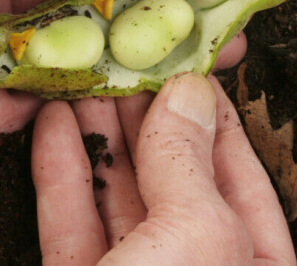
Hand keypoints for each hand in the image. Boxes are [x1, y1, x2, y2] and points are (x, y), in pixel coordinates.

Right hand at [32, 73, 296, 264]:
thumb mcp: (193, 236)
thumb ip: (187, 161)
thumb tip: (188, 93)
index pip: (243, 177)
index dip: (214, 116)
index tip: (188, 66)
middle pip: (173, 178)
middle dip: (146, 115)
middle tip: (126, 61)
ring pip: (118, 194)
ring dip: (98, 133)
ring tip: (86, 78)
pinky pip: (71, 222)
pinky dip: (61, 172)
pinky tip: (54, 124)